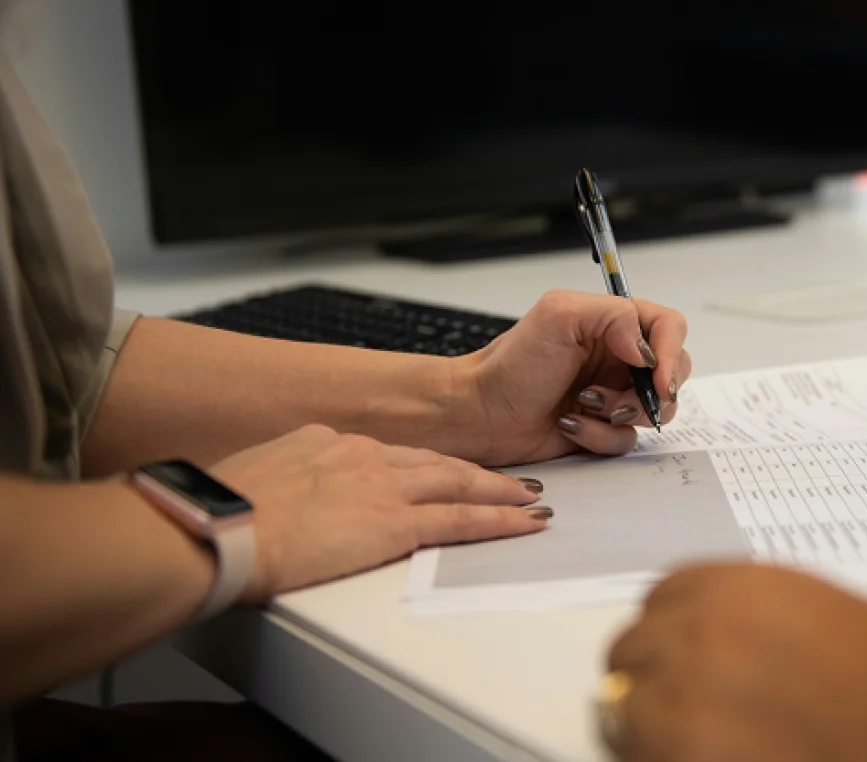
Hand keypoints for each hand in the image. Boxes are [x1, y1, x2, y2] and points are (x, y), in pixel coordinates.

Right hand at [209, 424, 549, 603]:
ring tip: (530, 498)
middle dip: (476, 473)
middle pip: (435, 462)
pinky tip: (526, 522)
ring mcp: (381, 486)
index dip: (423, 465)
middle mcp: (361, 455)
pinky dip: (500, 521)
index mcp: (325, 442)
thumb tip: (284, 499)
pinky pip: (462, 520)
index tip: (439, 472)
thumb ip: (283, 484)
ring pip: (458, 483)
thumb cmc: (219, 514)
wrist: (215, 528)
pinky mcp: (393, 523)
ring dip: (500, 492)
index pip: (390, 454)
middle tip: (511, 480)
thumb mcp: (252, 482)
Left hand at [461, 290, 691, 465]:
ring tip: (584, 405)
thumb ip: (614, 317)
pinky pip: (626, 440)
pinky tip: (569, 425)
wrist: (481, 413)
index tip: (657, 379)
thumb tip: (647, 350)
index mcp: (612, 324)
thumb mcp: (559, 315)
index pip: (668, 329)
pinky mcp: (602, 427)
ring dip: (620, 414)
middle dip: (649, 392)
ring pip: (654, 411)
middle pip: (672, 373)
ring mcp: (613, 394)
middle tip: (618, 399)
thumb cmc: (512, 364)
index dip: (672, 354)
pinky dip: (599, 436)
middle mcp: (618, 357)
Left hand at [606, 563, 866, 761]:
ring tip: (680, 738)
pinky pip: (636, 752)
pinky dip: (654, 755)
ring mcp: (683, 699)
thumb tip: (731, 645)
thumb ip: (761, 619)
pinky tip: (689, 758)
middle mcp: (697, 634)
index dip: (669, 625)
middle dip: (649, 671)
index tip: (675, 648)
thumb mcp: (825, 613)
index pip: (662, 596)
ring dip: (642, 719)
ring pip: (621, 703)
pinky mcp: (681, 756)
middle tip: (675, 700)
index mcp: (734, 589)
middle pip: (632, 647)